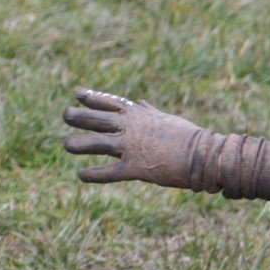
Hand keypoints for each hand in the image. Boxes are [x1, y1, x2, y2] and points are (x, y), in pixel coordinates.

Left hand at [61, 88, 207, 187]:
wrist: (204, 155)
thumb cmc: (188, 135)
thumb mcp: (165, 118)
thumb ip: (148, 111)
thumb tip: (140, 102)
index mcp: (137, 116)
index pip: (108, 102)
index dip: (91, 97)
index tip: (77, 94)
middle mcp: (130, 128)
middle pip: (96, 119)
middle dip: (78, 116)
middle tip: (65, 114)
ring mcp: (131, 147)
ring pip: (97, 144)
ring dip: (79, 144)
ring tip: (67, 145)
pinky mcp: (135, 168)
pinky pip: (109, 172)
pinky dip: (94, 174)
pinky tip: (81, 176)